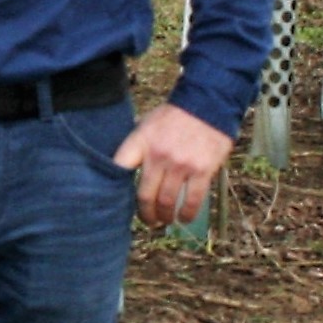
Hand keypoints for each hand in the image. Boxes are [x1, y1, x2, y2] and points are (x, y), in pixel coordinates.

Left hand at [113, 102, 235, 227]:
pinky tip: (184, 218)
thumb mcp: (147, 124)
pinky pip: (192, 201)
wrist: (208, 103)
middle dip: (145, 214)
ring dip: (165, 217)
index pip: (119, 170)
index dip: (114, 190)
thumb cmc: (175, 116)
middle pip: (144, 196)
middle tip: (148, 220)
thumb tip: (122, 170)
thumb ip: (137, 147)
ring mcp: (181, 165)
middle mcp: (159, 155)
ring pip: (167, 203)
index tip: (117, 202)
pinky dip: (187, 214)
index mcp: (141, 142)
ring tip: (166, 220)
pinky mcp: (202, 171)